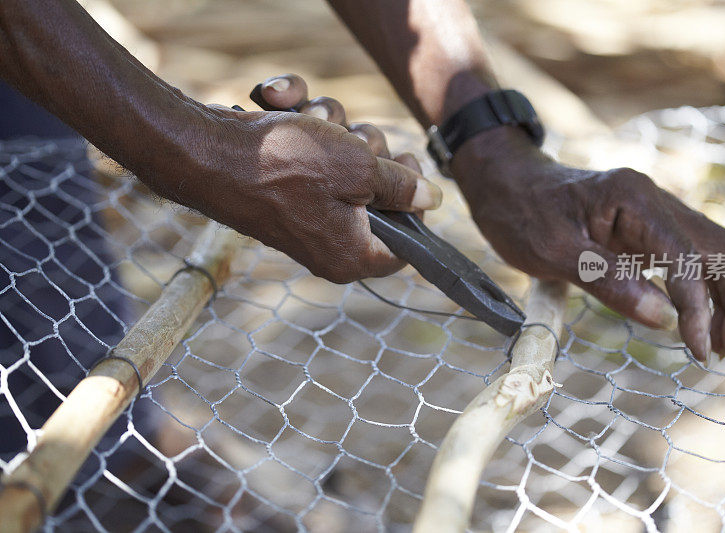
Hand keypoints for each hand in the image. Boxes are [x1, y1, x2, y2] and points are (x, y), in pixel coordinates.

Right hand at [151, 77, 440, 283]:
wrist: (204, 150)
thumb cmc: (282, 166)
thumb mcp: (358, 169)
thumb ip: (401, 186)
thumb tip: (431, 199)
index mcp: (351, 254)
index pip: (406, 246)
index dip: (414, 205)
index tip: (405, 169)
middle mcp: (328, 239)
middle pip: (377, 193)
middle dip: (367, 150)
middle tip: (352, 140)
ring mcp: (304, 211)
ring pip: (344, 159)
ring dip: (331, 125)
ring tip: (309, 118)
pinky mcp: (281, 186)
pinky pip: (307, 147)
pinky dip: (297, 117)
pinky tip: (278, 100)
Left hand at [451, 127, 724, 362]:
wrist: (504, 184)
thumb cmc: (520, 213)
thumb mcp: (552, 251)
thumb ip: (607, 280)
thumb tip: (663, 318)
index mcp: (634, 197)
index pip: (686, 256)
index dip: (698, 306)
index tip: (698, 348)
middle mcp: (655, 201)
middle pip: (722, 249)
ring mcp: (655, 216)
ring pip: (715, 255)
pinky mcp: (647, 232)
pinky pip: (691, 261)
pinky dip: (705, 293)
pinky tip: (703, 325)